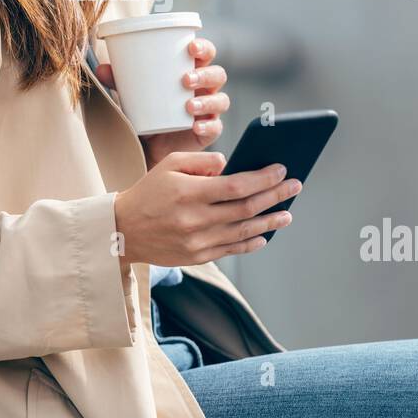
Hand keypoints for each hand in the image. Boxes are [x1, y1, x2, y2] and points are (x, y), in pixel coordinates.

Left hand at [95, 36, 227, 169]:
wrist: (146, 146)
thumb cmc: (144, 110)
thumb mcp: (131, 94)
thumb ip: (118, 81)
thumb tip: (101, 69)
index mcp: (191, 70)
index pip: (206, 54)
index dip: (204, 48)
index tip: (191, 47)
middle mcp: (204, 88)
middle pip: (218, 74)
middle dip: (205, 74)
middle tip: (185, 79)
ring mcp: (208, 110)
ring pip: (220, 100)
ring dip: (207, 100)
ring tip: (188, 105)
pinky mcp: (207, 131)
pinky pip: (215, 127)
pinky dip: (208, 126)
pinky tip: (196, 126)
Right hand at [112, 150, 301, 266]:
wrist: (122, 230)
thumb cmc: (148, 192)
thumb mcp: (168, 165)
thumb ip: (201, 161)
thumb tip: (230, 165)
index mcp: (188, 193)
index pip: (236, 186)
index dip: (263, 179)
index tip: (280, 170)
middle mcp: (195, 219)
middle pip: (245, 208)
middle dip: (275, 196)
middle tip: (294, 187)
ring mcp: (197, 242)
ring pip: (243, 232)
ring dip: (269, 222)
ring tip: (287, 213)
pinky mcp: (197, 257)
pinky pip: (231, 250)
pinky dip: (251, 243)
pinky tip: (265, 235)